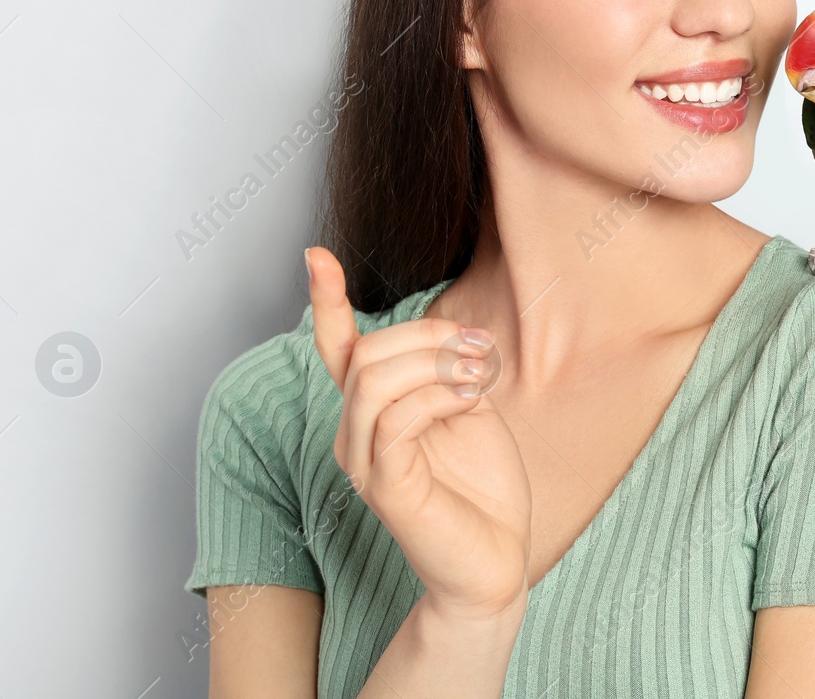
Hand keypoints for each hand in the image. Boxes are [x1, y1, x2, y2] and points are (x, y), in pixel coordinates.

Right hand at [306, 246, 531, 620]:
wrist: (497, 559)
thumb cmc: (484, 486)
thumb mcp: (468, 407)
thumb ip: (444, 371)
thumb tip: (446, 334)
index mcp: (372, 412)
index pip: (339, 350)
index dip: (326, 301)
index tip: (317, 255)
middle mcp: (354, 435)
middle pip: (367, 355)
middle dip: (428, 335)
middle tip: (482, 350)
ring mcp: (363, 463)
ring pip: (374, 381)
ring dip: (436, 364)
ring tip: (480, 376)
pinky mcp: (384, 487)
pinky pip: (395, 419)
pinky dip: (439, 395)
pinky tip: (472, 401)